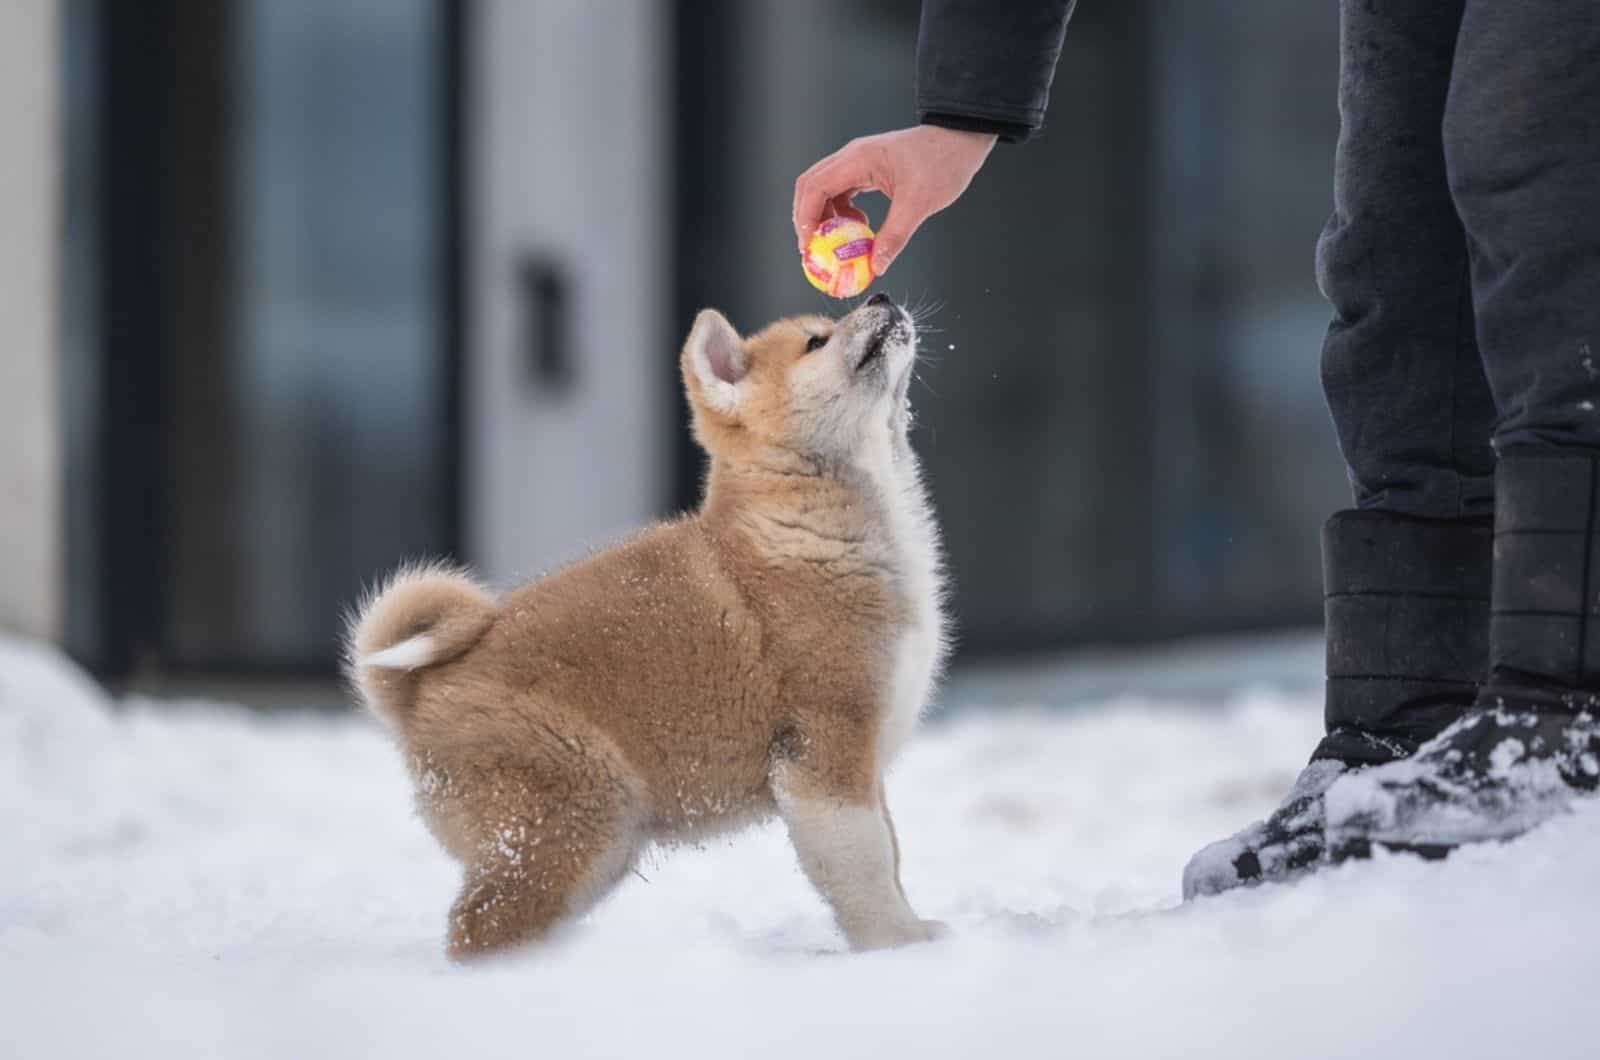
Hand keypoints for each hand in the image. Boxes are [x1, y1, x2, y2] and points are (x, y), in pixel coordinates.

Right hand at [793, 125, 996, 276]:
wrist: (961, 139)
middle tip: (815, 249)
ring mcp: (858, 161)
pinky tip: (860, 227)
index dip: (805, 219)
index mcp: (859, 159)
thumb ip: (894, 236)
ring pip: (825, 189)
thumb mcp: (918, 204)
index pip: (815, 188)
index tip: (809, 246)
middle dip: (808, 219)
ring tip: (842, 241)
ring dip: (827, 217)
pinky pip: (843, 191)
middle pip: (811, 187)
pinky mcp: (868, 168)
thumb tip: (876, 265)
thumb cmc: (943, 162)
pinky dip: (843, 212)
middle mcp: (852, 157)